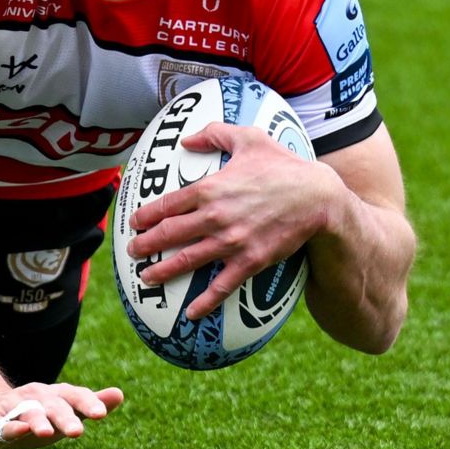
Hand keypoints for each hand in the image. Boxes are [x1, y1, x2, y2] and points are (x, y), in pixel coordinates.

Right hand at [0, 382, 125, 448]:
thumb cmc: (35, 417)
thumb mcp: (64, 412)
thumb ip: (91, 405)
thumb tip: (119, 394)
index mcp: (54, 396)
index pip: (74, 395)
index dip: (87, 403)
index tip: (101, 414)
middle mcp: (35, 398)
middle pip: (52, 405)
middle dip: (64, 417)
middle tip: (77, 431)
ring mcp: (12, 409)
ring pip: (27, 413)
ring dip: (37, 421)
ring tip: (47, 433)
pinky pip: (1, 426)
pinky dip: (11, 428)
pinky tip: (19, 431)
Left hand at [127, 122, 340, 319]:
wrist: (317, 198)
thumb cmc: (283, 166)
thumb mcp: (249, 138)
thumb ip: (216, 134)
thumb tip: (188, 138)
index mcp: (209, 188)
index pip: (167, 205)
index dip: (146, 216)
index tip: (135, 223)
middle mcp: (214, 217)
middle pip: (169, 234)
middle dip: (145, 245)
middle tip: (133, 252)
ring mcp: (231, 242)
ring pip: (187, 261)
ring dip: (162, 272)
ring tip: (146, 279)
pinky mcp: (250, 261)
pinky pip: (221, 286)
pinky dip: (204, 302)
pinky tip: (191, 314)